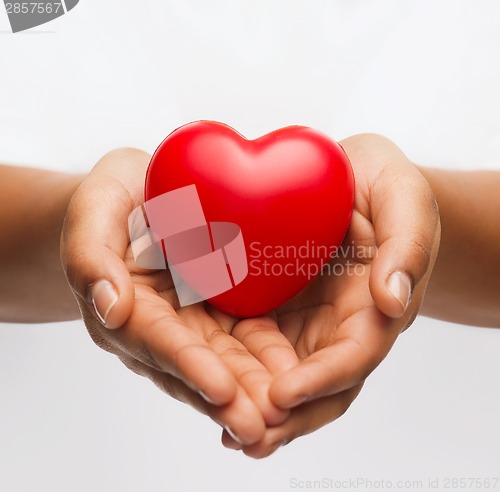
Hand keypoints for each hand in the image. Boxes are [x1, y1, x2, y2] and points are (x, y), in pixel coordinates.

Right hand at [60, 148, 289, 444]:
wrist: (137, 196)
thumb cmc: (111, 201)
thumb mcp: (93, 212)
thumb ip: (91, 256)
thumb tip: (110, 307)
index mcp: (126, 308)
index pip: (158, 340)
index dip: (188, 364)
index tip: (221, 389)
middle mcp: (160, 326)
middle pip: (195, 366)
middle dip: (228, 398)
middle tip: (262, 427)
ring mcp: (191, 322)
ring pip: (223, 362)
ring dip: (251, 392)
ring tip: (283, 418)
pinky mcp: (218, 312)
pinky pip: (243, 339)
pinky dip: (266, 362)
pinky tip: (294, 379)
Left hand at [221, 134, 440, 456]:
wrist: (353, 178)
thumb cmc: (385, 188)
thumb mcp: (404, 200)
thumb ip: (407, 245)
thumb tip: (394, 300)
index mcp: (374, 307)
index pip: (353, 357)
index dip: (321, 380)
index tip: (283, 395)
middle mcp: (338, 325)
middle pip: (316, 385)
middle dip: (284, 415)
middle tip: (243, 435)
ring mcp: (304, 320)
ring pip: (281, 374)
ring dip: (255, 403)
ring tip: (223, 428)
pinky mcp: (273, 305)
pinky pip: (253, 343)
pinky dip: (234, 368)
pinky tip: (206, 381)